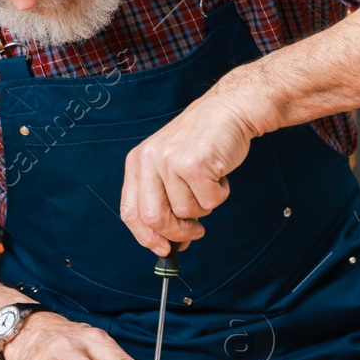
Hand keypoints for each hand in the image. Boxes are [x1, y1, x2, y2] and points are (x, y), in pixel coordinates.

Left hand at [120, 85, 257, 254]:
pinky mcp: (195, 164)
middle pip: (154, 219)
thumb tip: (170, 244)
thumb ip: (164, 200)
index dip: (146, 237)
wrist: (229, 110)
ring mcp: (171, 162)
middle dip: (177, 233)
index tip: (162, 249)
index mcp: (137, 162)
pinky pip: (209, 202)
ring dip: (204, 207)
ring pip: (186, 212)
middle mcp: (149, 161)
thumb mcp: (170, 164)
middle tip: (194, 232)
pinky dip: (220, 194)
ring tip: (209, 182)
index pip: (130, 212)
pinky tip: (219, 174)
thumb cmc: (202, 142)